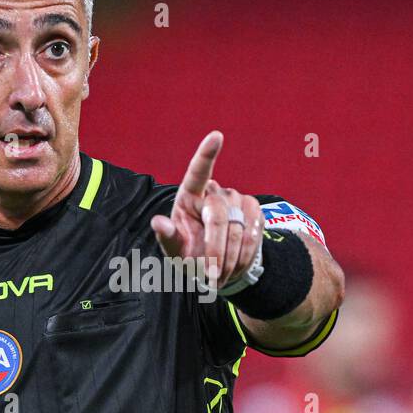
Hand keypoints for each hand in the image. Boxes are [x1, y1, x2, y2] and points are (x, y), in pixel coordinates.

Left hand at [150, 131, 263, 289]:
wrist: (217, 268)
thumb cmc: (189, 254)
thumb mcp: (174, 251)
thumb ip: (167, 237)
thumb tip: (158, 223)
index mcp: (189, 196)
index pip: (198, 172)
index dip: (206, 154)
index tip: (216, 136)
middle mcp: (214, 192)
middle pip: (218, 217)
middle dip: (214, 249)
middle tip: (210, 276)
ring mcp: (237, 200)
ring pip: (237, 229)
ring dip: (228, 258)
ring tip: (218, 276)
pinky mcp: (254, 211)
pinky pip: (252, 234)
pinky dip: (243, 256)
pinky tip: (234, 266)